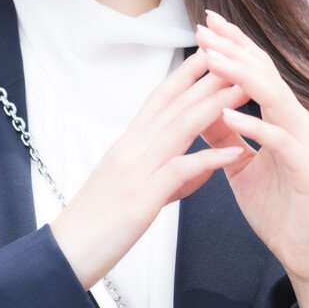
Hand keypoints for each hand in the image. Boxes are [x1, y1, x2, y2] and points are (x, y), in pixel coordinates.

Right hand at [50, 51, 247, 289]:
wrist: (65, 253)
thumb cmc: (96, 225)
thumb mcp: (132, 191)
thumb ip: (165, 176)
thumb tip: (196, 170)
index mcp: (127, 145)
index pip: (159, 99)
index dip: (185, 74)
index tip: (209, 53)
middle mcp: (130, 149)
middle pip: (172, 104)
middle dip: (206, 78)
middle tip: (235, 55)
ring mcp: (134, 172)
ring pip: (178, 128)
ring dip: (213, 106)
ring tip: (242, 90)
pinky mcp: (140, 200)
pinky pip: (178, 173)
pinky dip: (207, 160)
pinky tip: (234, 153)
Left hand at [195, 11, 308, 294]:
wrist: (304, 253)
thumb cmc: (275, 205)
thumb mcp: (239, 162)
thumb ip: (224, 132)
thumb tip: (198, 103)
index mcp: (283, 117)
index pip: (257, 70)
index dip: (233, 44)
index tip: (205, 22)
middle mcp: (299, 122)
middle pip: (266, 73)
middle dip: (234, 48)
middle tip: (205, 26)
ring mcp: (307, 145)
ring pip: (276, 98)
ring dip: (242, 76)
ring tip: (212, 58)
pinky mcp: (308, 172)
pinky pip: (280, 142)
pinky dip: (253, 125)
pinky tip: (228, 114)